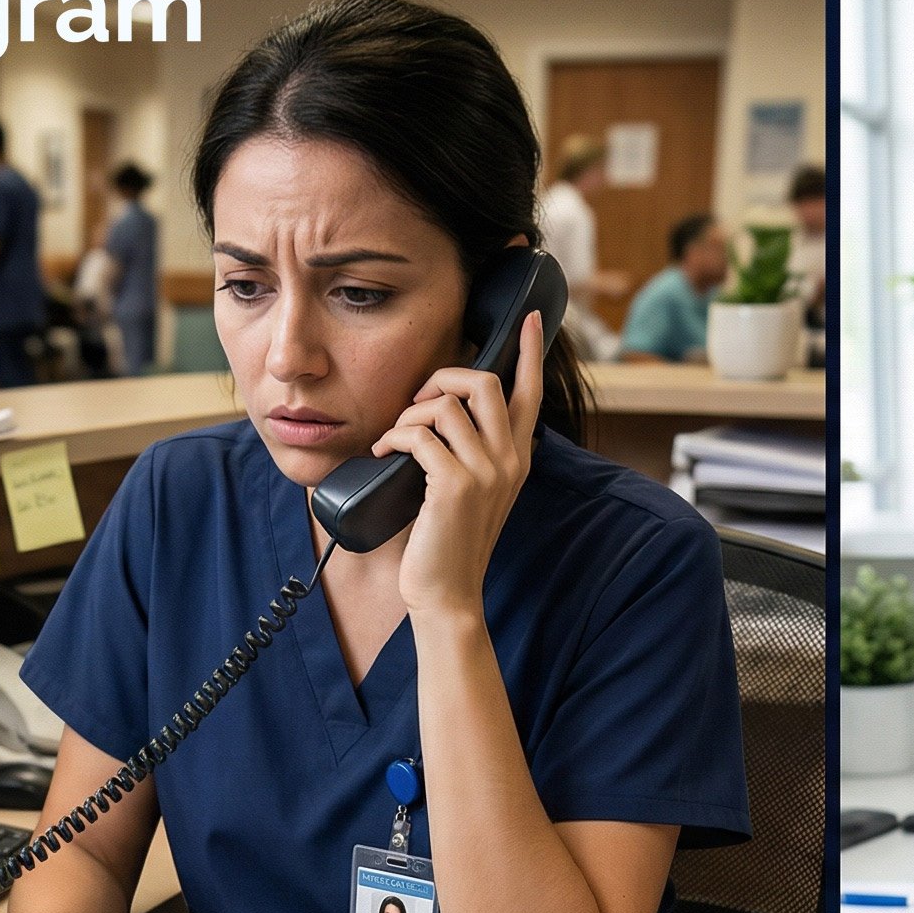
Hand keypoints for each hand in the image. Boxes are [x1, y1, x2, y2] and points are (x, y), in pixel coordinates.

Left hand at [371, 310, 543, 617]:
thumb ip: (473, 451)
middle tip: (417, 401)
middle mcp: (509, 460)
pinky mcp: (454, 486)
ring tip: (394, 438)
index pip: (532, 392)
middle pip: (484, 381)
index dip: (529, 351)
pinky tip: (382, 452)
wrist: (447, 594)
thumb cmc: (450, 542)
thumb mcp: (474, 490)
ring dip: (408, 414)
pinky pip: (418, 434)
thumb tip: (443, 407)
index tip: (527, 318)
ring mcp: (486, 472)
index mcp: (518, 457)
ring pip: (445, 404)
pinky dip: (393, 436)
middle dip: (441, 376)